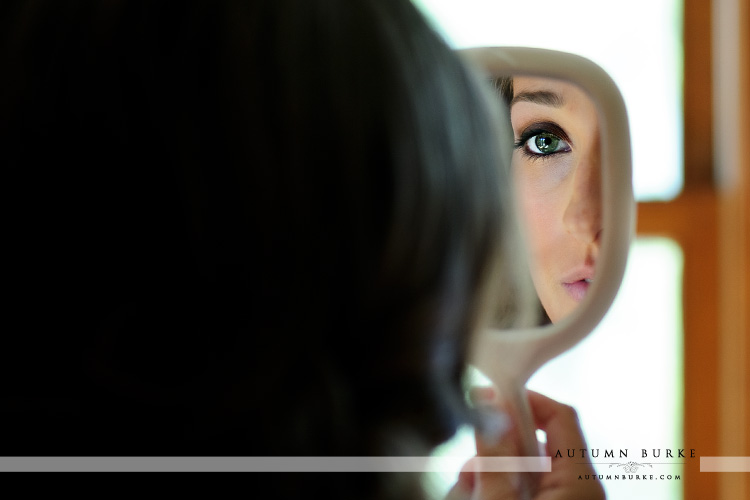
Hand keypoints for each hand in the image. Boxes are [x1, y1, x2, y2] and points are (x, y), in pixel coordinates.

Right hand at [445, 390, 604, 499]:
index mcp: (579, 481)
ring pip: (521, 470)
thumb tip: (490, 406)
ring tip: (468, 492)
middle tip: (470, 471)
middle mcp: (577, 489)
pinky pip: (521, 489)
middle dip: (495, 450)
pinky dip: (496, 489)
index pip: (559, 415)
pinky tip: (476, 497)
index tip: (489, 399)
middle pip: (533, 444)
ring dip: (489, 476)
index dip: (523, 400)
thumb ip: (495, 456)